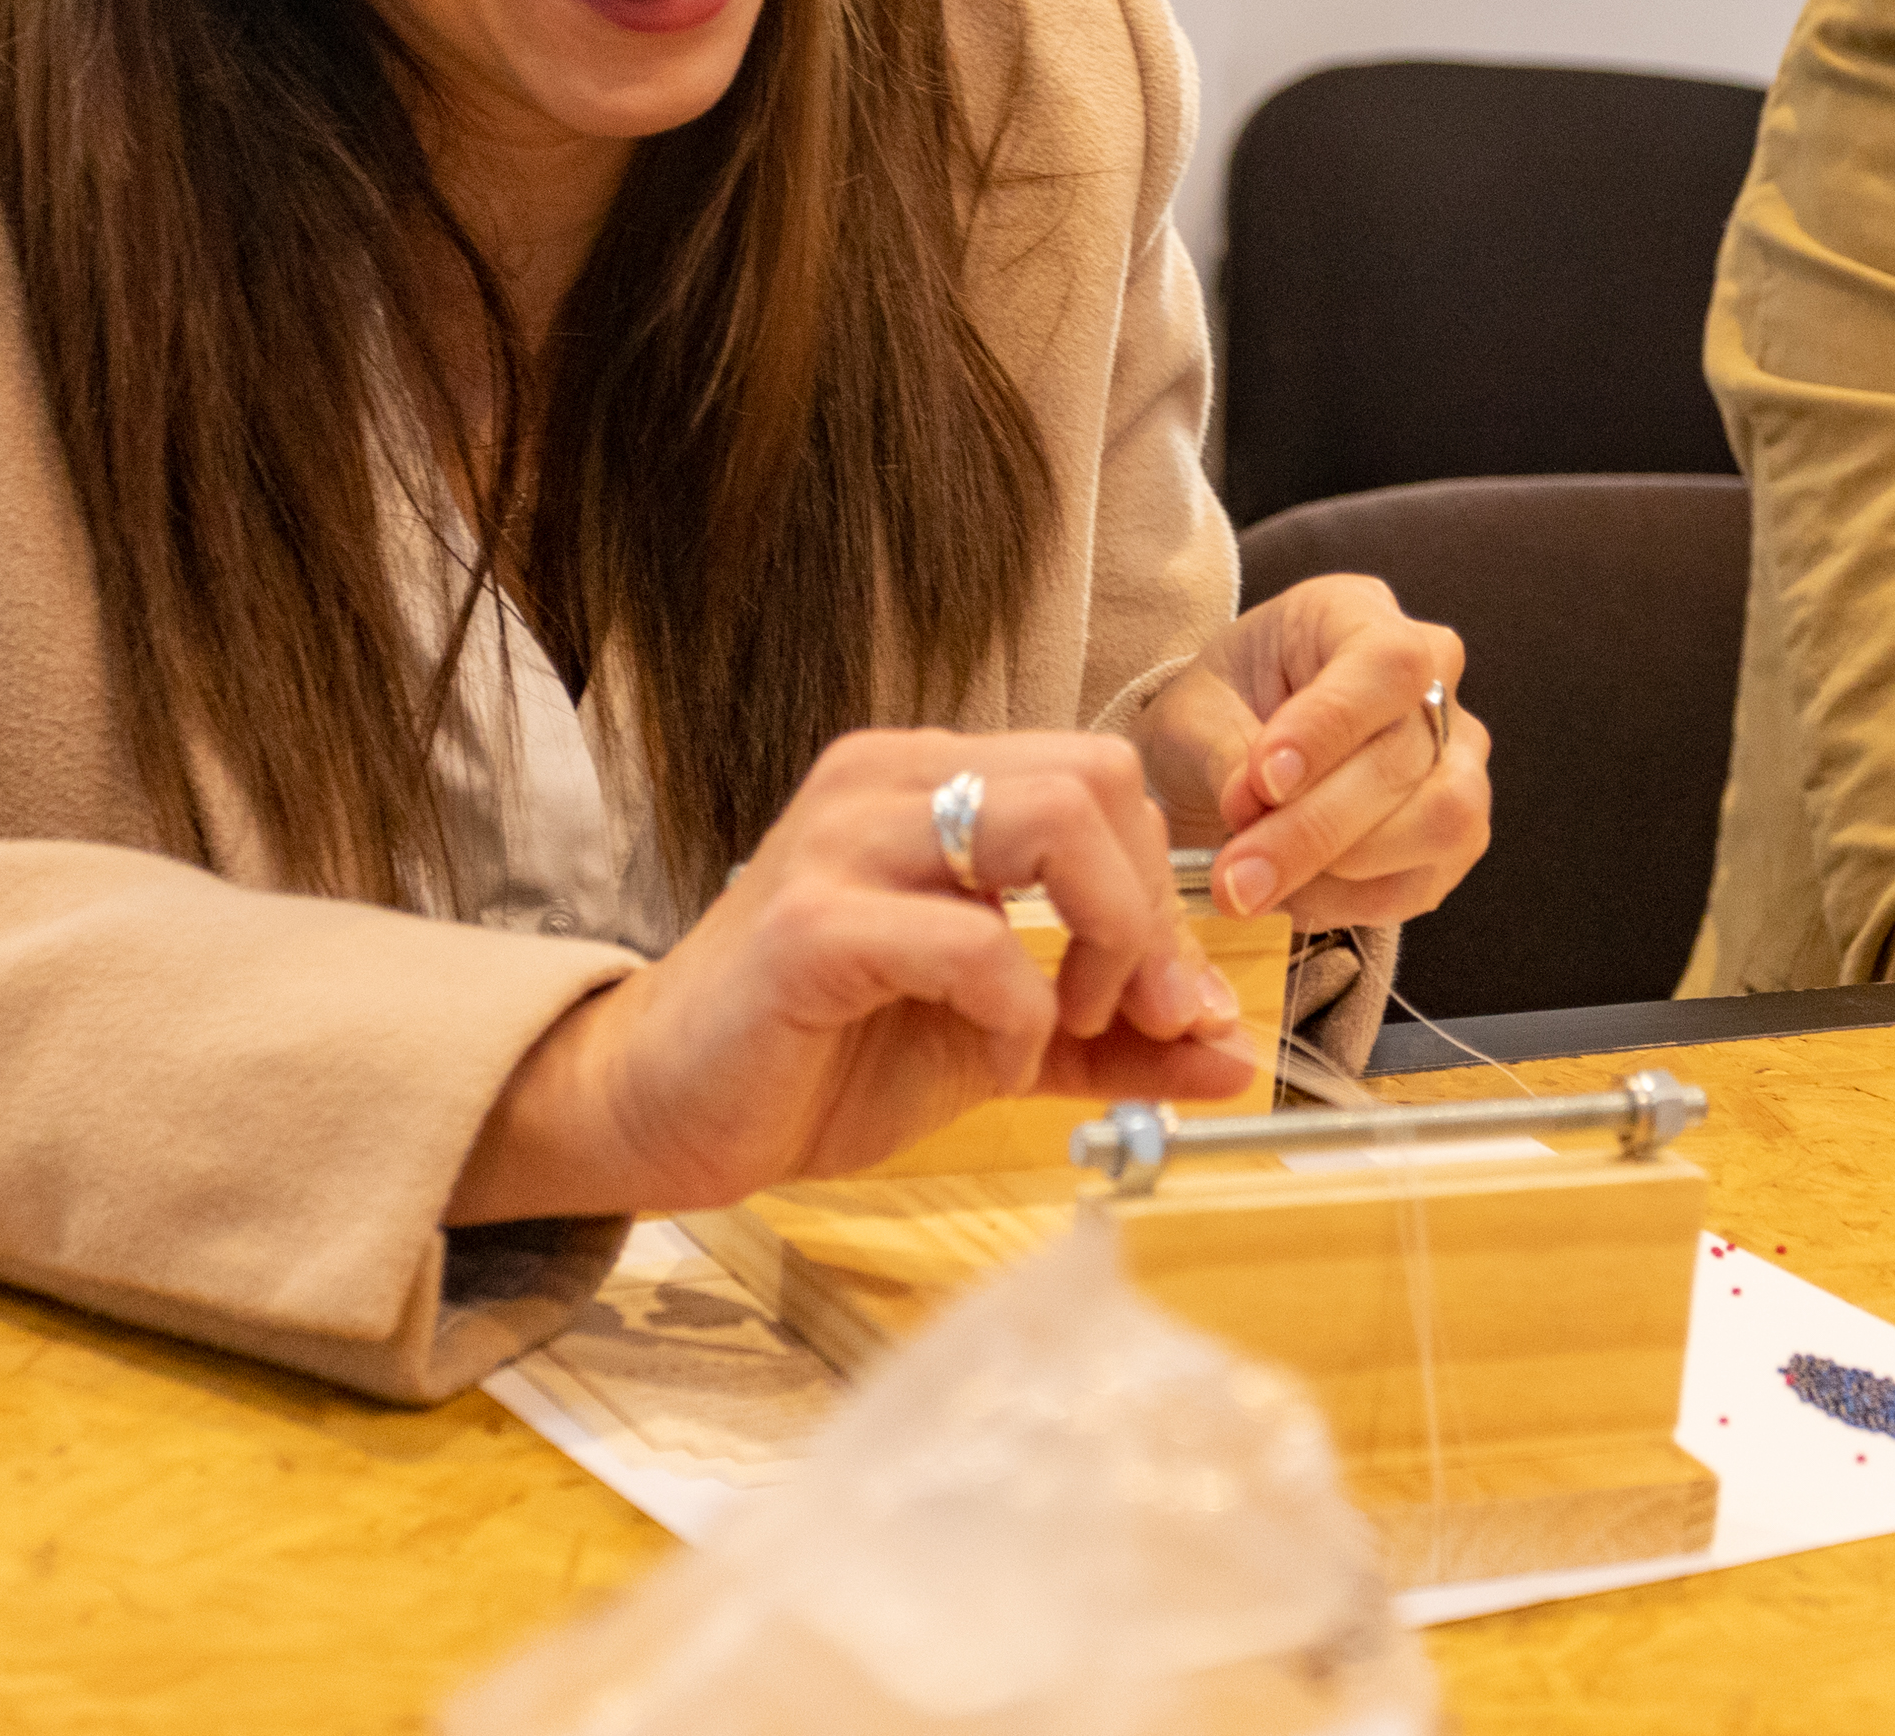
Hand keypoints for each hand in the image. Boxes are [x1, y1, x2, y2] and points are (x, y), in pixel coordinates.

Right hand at [448, 728, 1252, 1223]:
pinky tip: (991, 1058)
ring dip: (1103, 942)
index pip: (1105, 778)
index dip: (1161, 894)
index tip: (1164, 1002)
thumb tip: (1236, 1052)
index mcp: (928, 781)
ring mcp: (845, 840)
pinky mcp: (810, 924)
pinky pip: (978, 941)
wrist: (659, 1116)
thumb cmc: (816, 1060)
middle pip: (1101, 780)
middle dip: (1149, 911)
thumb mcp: (997, 1041)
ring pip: (1052, 823)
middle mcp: (887, 782)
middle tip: (1124, 1011)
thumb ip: (1112, 1036)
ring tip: (1061, 1024)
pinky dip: (1021, 1012)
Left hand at [1124, 574, 1492, 927]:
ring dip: (1338, 869)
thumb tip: (1253, 806)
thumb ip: (1226, 753)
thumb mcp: (1194, 714)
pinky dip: (1350, 902)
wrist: (1232, 758)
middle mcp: (1434, 679)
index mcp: (1359, 615)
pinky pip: (1424, 880)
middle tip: (1235, 877)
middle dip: (1312, 828)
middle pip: (1405, 756)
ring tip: (1258, 884)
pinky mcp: (1456, 833)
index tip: (1264, 781)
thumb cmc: (1217, 715)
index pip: (1386, 662)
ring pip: (1440, 821)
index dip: (1330, 727)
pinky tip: (1292, 894)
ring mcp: (1457, 757)